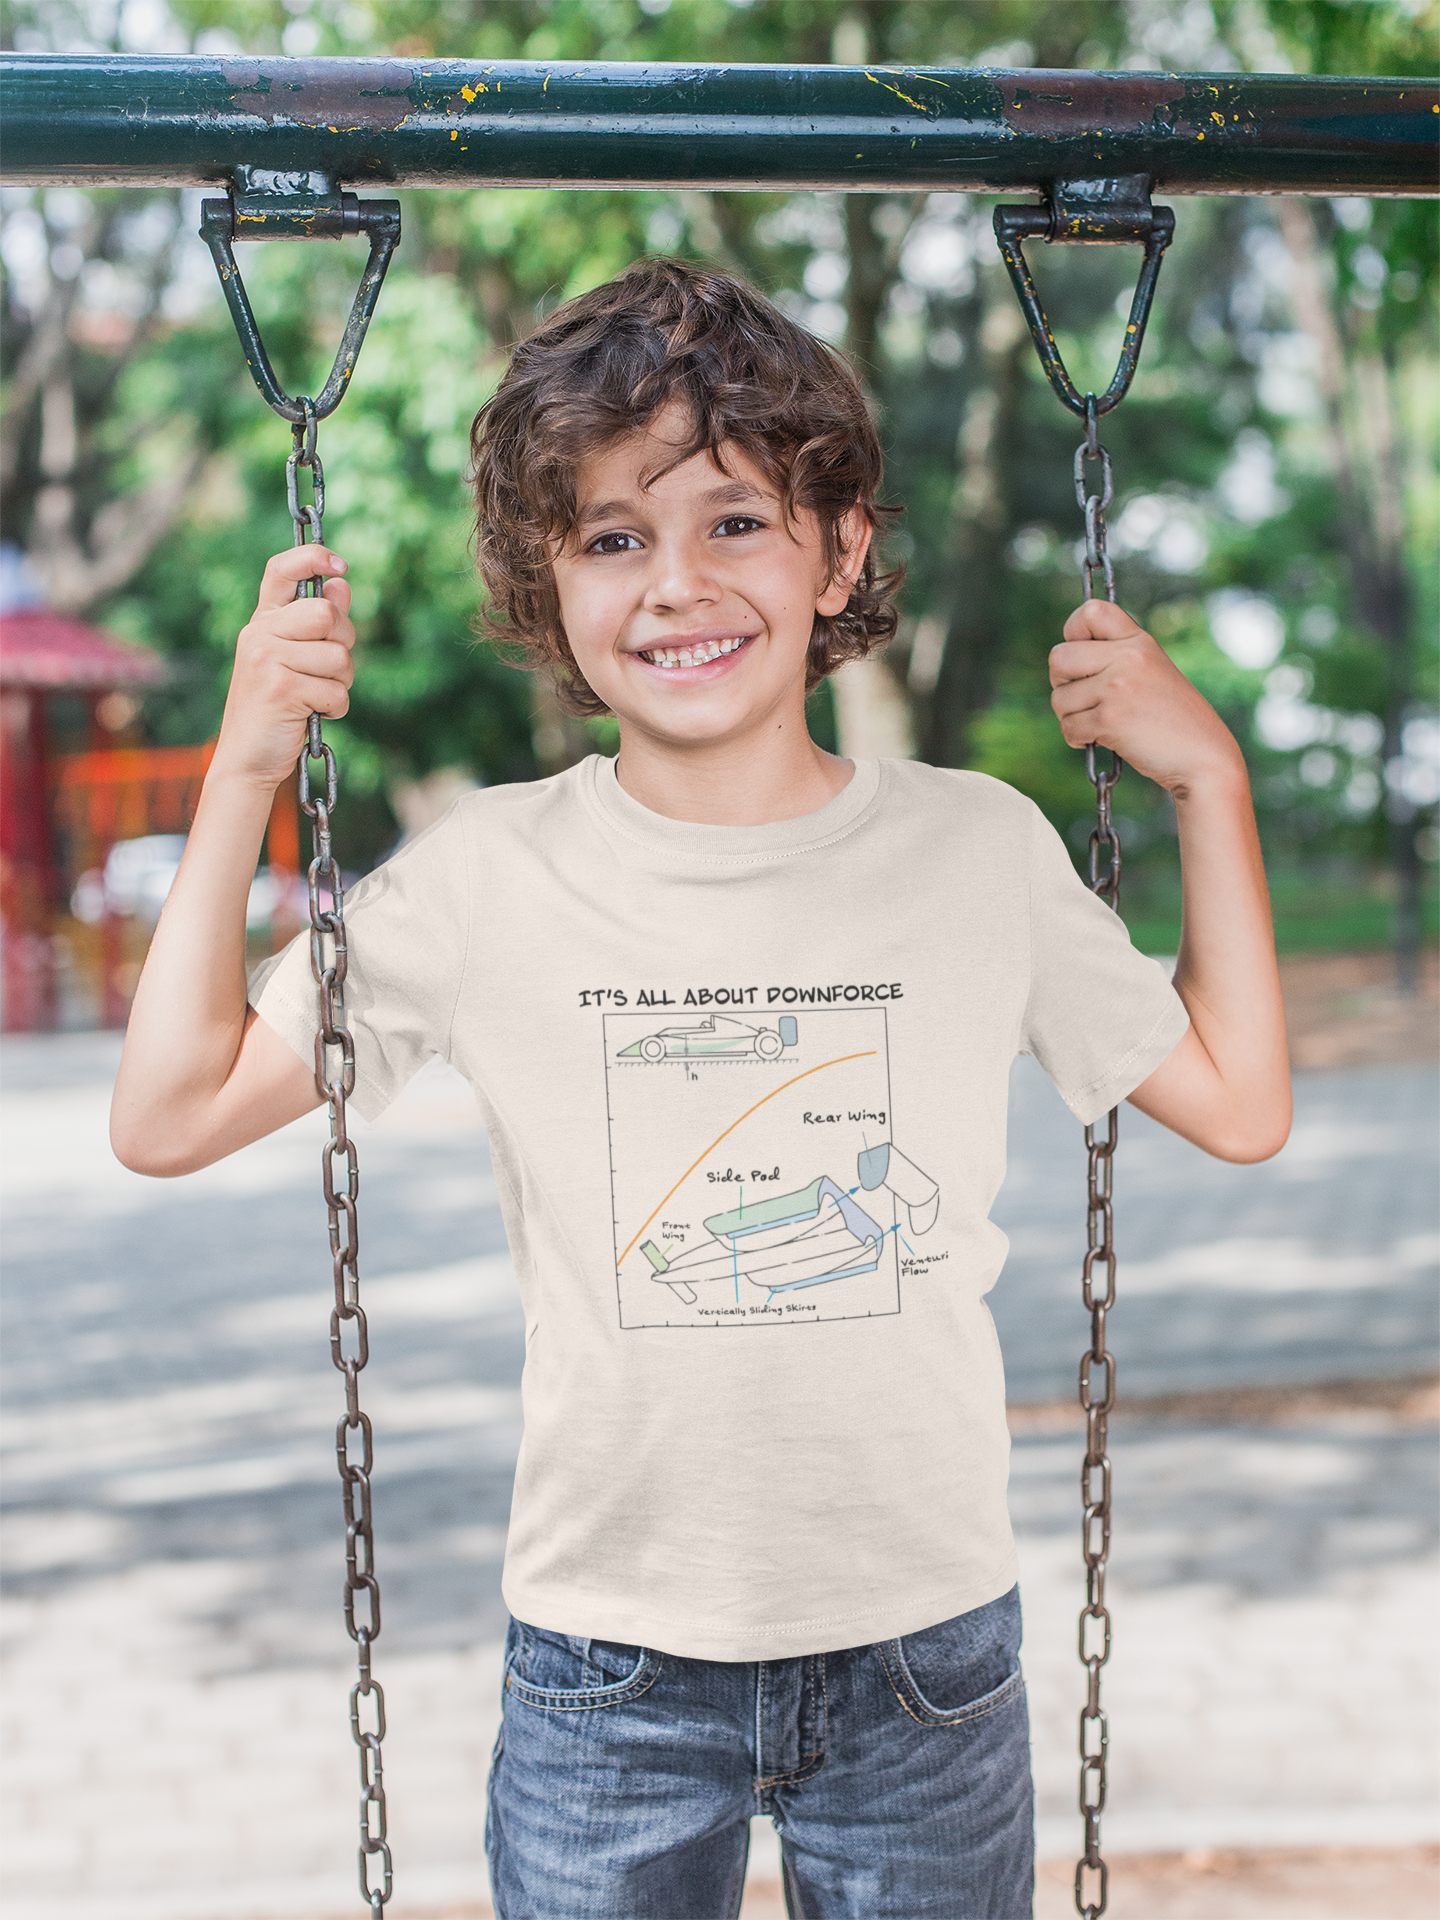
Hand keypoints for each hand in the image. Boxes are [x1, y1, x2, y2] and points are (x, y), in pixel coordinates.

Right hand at [210, 546, 354, 790]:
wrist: (246, 759)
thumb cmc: (275, 709)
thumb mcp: (293, 660)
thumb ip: (316, 624)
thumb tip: (341, 584)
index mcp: (262, 622)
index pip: (280, 570)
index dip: (312, 557)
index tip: (340, 566)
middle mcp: (259, 634)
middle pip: (326, 613)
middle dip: (344, 642)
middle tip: (330, 669)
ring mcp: (266, 659)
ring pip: (338, 656)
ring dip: (341, 683)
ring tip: (316, 698)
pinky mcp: (281, 689)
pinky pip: (336, 690)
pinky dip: (335, 708)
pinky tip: (313, 714)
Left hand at [1049, 599, 1243, 795]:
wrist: (1203, 756)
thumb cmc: (1173, 718)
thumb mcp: (1152, 671)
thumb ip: (1115, 657)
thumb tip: (1061, 658)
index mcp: (1139, 641)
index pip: (1091, 611)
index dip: (1073, 631)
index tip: (1081, 654)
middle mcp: (1128, 657)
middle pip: (1058, 657)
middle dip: (1062, 683)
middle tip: (1084, 697)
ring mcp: (1118, 687)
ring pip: (1059, 698)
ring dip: (1072, 717)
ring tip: (1102, 723)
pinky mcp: (1110, 720)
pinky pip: (1068, 726)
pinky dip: (1078, 739)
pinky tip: (1103, 739)